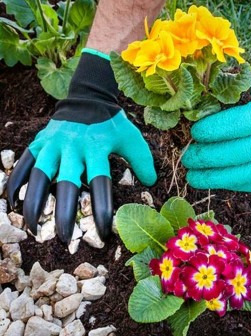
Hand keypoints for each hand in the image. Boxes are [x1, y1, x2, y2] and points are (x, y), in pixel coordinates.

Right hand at [7, 51, 156, 242]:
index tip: (103, 233)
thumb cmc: (112, 123)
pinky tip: (12, 203)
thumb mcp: (131, 138)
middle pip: (66, 184)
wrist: (88, 97)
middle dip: (64, 213)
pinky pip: (24, 164)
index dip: (102, 209)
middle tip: (66, 238)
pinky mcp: (39, 142)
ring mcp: (52, 144)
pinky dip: (16, 182)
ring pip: (39, 176)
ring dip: (34, 203)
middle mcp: (72, 147)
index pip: (100, 183)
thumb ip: (142, 160)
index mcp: (97, 148)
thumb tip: (151, 183)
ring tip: (32, 228)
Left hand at [182, 75, 250, 191]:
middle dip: (210, 157)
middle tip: (187, 157)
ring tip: (192, 175)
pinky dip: (228, 184)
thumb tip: (193, 104)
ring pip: (247, 173)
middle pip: (243, 152)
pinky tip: (210, 180)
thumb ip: (228, 92)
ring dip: (215, 177)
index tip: (194, 132)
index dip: (217, 129)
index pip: (244, 122)